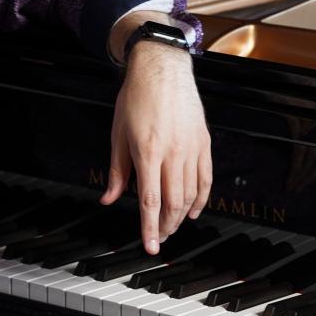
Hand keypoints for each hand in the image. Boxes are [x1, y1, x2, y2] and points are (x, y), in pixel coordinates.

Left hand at [99, 41, 211, 253]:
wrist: (162, 69)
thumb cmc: (136, 97)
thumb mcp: (118, 134)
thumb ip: (117, 171)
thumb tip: (109, 198)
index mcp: (147, 151)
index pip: (150, 200)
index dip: (149, 228)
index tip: (150, 246)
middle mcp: (172, 152)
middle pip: (173, 203)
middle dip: (166, 226)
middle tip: (158, 238)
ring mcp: (192, 148)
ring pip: (191, 194)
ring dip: (181, 216)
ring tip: (171, 226)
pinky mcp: (204, 142)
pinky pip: (206, 179)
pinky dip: (202, 199)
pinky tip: (194, 211)